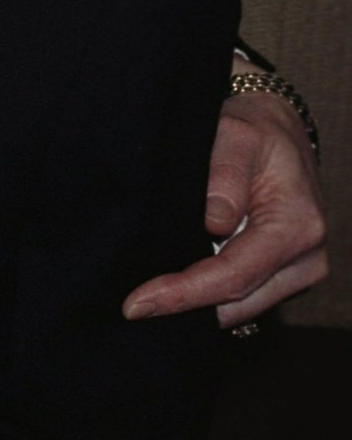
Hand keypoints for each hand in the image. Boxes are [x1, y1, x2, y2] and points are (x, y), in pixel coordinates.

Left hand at [123, 80, 326, 326]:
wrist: (278, 132)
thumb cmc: (254, 130)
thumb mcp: (235, 133)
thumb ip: (224, 173)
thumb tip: (213, 222)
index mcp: (297, 226)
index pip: (234, 275)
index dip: (184, 294)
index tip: (138, 304)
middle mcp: (306, 259)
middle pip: (236, 303)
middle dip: (183, 308)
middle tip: (132, 305)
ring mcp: (297, 273)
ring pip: (238, 309)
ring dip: (195, 305)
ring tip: (148, 294)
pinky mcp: (283, 277)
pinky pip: (241, 298)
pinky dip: (207, 295)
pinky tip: (173, 285)